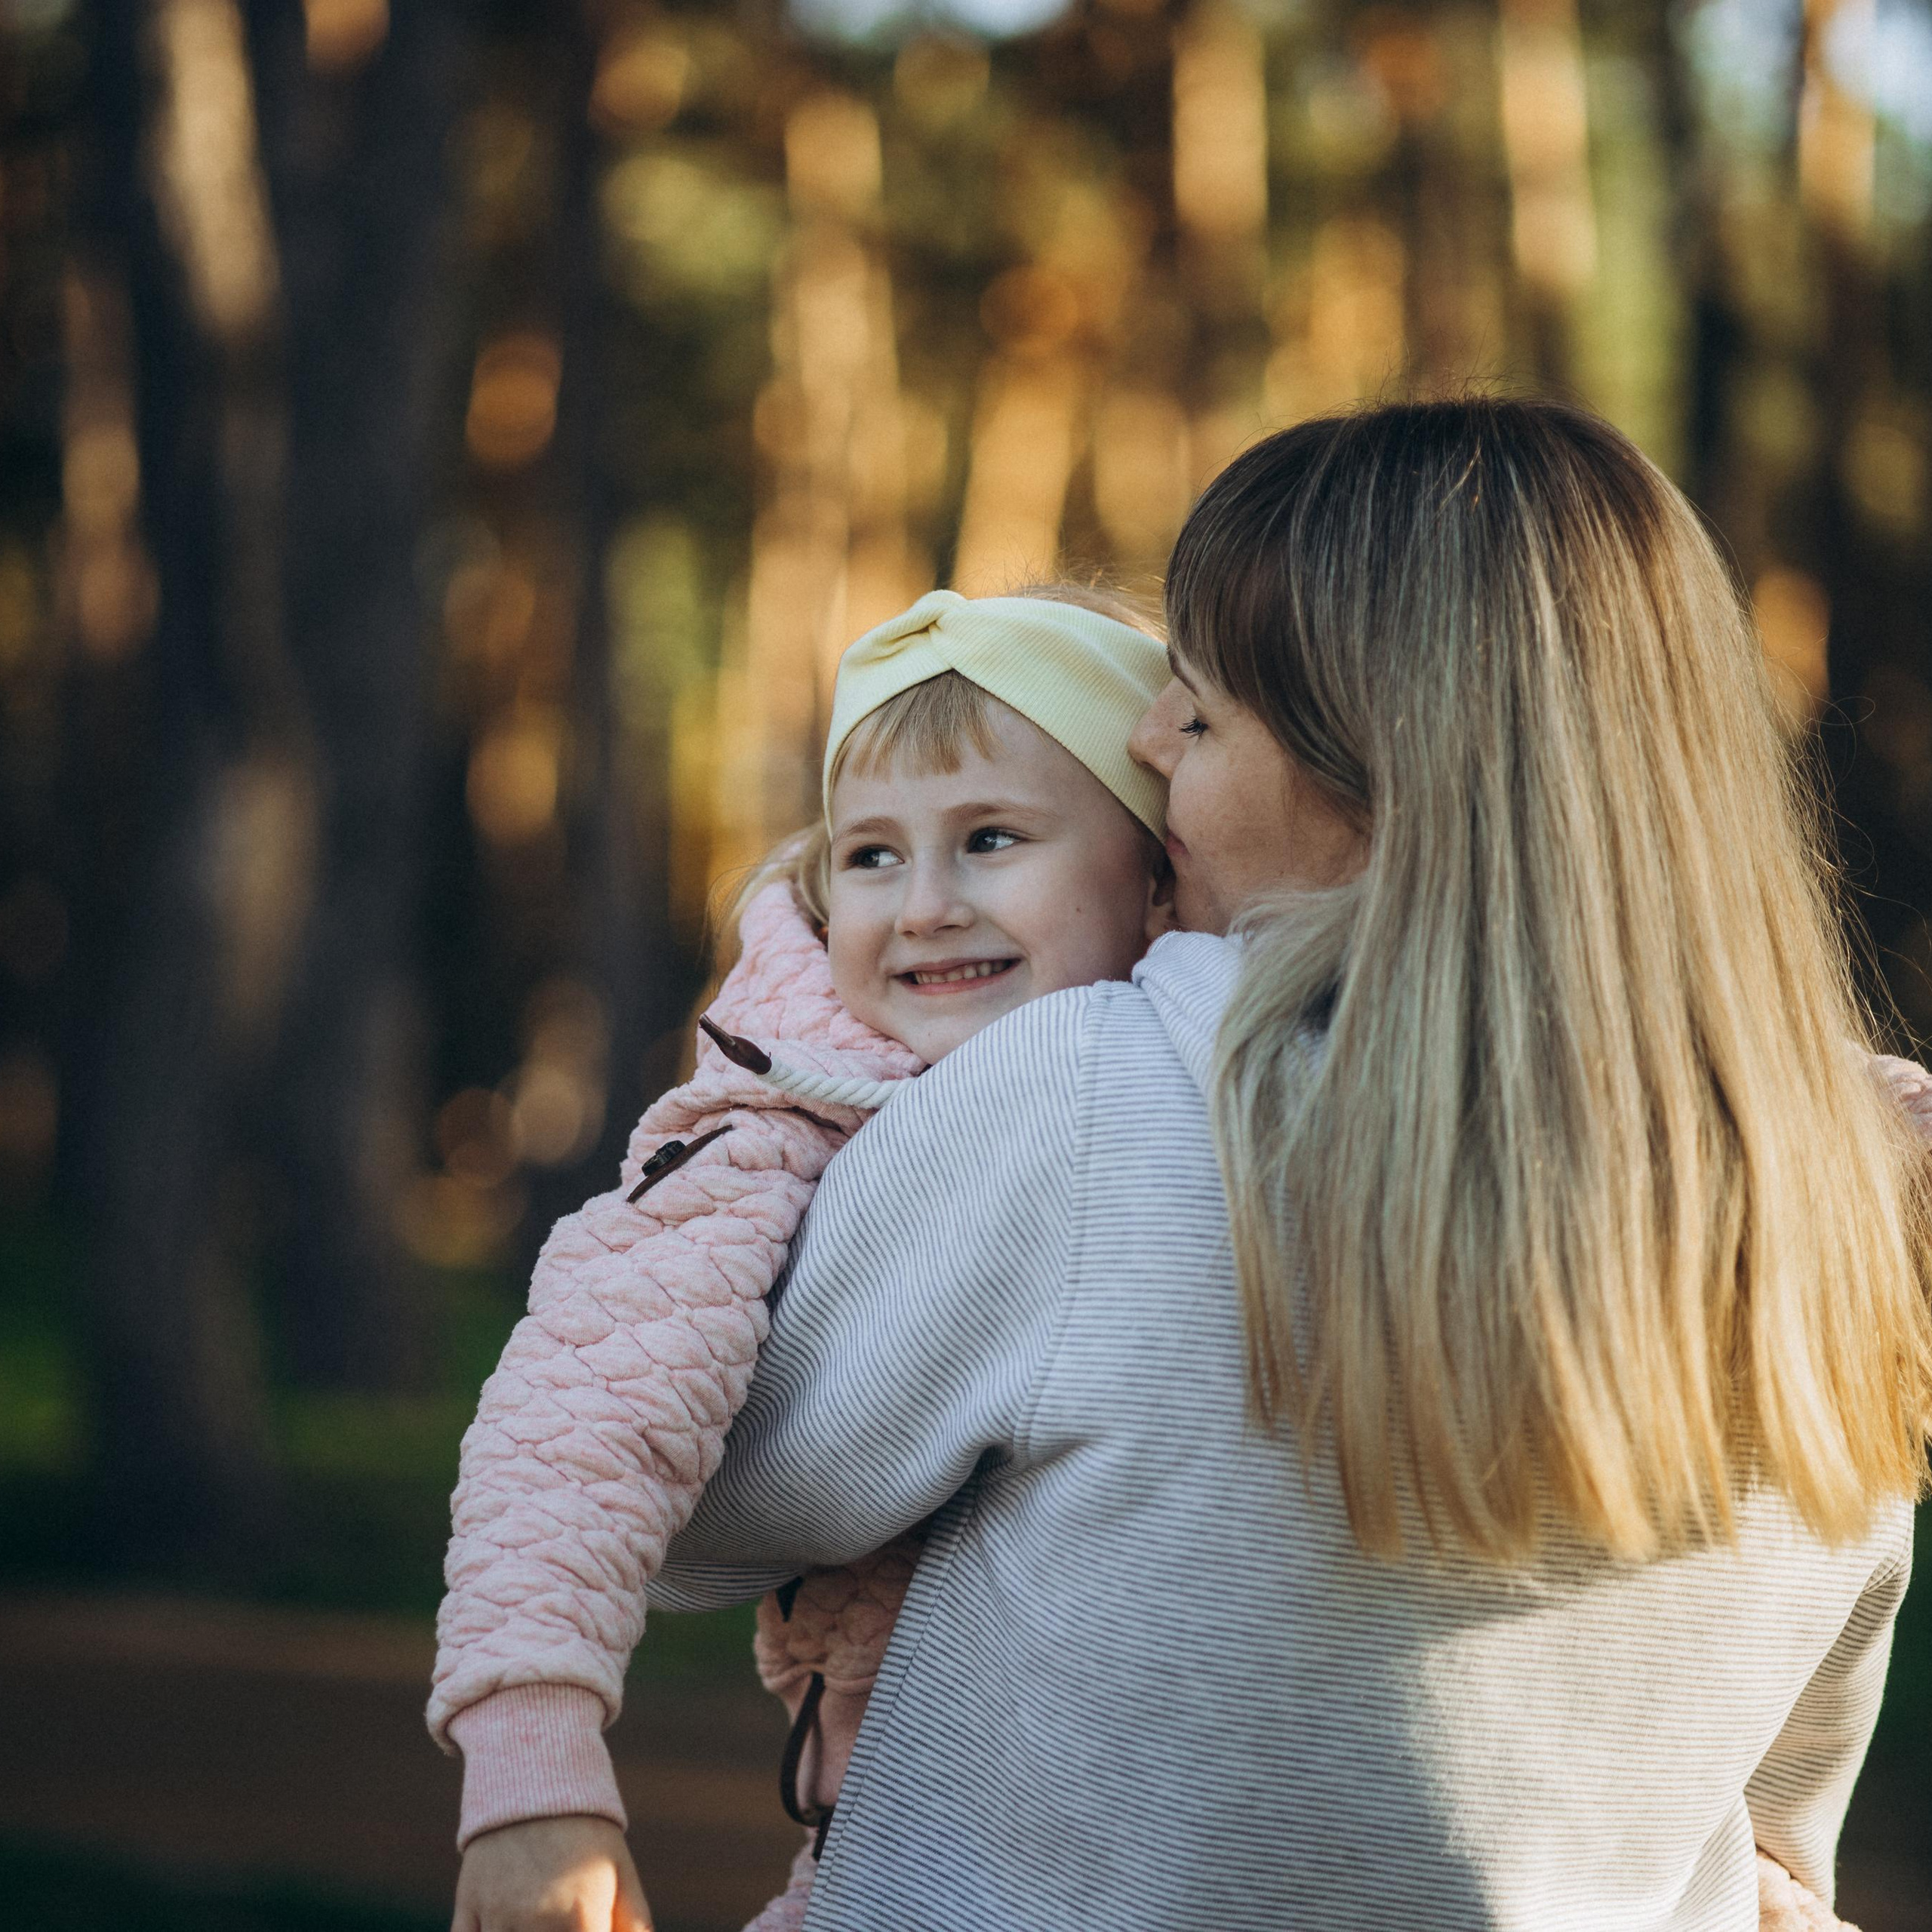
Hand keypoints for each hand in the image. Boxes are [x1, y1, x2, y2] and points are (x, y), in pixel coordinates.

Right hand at [452, 1814, 651, 1931]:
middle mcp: (536, 1921)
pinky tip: (501, 1925)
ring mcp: (497, 1914)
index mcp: (581, 1919)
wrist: (537, 1774)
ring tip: (535, 1921)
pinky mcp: (468, 1905)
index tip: (587, 1929)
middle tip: (560, 1924)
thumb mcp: (621, 1873)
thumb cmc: (588, 1831)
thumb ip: (633, 1925)